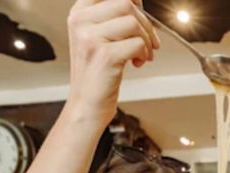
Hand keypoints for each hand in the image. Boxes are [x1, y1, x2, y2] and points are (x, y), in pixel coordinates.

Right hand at [65, 0, 160, 126]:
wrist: (87, 104)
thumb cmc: (96, 73)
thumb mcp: (98, 37)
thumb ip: (112, 17)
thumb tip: (137, 0)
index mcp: (79, 13)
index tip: (139, 8)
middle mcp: (81, 21)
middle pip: (125, 3)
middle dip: (145, 22)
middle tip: (149, 40)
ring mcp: (90, 38)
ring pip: (132, 22)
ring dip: (146, 39)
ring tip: (143, 54)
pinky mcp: (104, 55)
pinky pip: (137, 43)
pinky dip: (144, 54)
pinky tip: (137, 62)